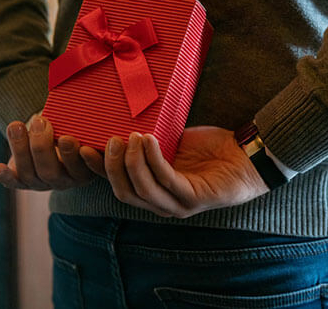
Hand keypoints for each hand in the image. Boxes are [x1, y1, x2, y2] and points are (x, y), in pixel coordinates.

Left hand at [0, 114, 99, 190]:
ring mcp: (44, 183)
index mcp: (87, 167)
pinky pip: (14, 183)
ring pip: (30, 174)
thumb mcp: (78, 123)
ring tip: (16, 125)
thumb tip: (87, 97)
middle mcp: (67, 180)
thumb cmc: (70, 124)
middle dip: (42, 147)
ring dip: (21, 149)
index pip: (90, 168)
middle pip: (52, 173)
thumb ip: (81, 120)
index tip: (68, 138)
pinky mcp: (24, 182)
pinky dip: (5, 176)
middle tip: (41, 122)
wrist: (52, 131)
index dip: (80, 157)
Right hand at [88, 127, 268, 217]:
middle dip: (111, 166)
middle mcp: (163, 204)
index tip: (79, 147)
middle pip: (125, 191)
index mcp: (154, 192)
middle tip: (109, 139)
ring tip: (131, 136)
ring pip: (142, 188)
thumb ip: (149, 140)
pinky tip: (149, 140)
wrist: (248, 155)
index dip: (97, 169)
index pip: (118, 185)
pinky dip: (153, 159)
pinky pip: (166, 179)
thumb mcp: (173, 141)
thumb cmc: (213, 148)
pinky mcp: (194, 198)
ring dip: (132, 161)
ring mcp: (178, 205)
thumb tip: (122, 122)